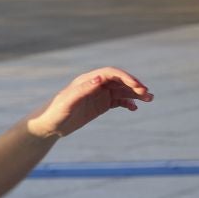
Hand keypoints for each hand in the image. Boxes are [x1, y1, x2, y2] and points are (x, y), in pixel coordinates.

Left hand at [30, 69, 152, 138]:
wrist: (49, 124)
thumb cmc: (56, 112)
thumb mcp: (68, 101)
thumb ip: (84, 90)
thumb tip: (100, 79)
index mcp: (88, 80)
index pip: (111, 73)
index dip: (125, 77)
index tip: (137, 86)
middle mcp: (95, 85)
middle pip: (119, 81)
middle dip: (134, 85)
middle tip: (148, 94)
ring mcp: (99, 94)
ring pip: (121, 91)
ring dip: (135, 94)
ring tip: (149, 99)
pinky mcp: (100, 104)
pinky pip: (117, 101)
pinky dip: (127, 103)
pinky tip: (134, 108)